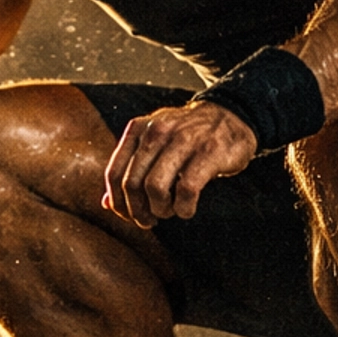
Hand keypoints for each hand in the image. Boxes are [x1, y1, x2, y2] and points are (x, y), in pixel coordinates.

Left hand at [103, 101, 255, 227]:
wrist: (231, 116)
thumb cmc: (190, 137)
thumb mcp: (155, 144)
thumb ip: (130, 169)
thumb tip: (106, 203)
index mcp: (138, 129)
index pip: (114, 174)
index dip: (119, 203)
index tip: (130, 216)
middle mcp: (157, 132)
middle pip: (133, 184)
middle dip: (138, 211)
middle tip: (150, 220)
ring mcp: (183, 140)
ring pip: (155, 187)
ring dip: (161, 209)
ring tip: (170, 211)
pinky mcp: (208, 153)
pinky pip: (186, 190)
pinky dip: (184, 208)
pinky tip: (187, 209)